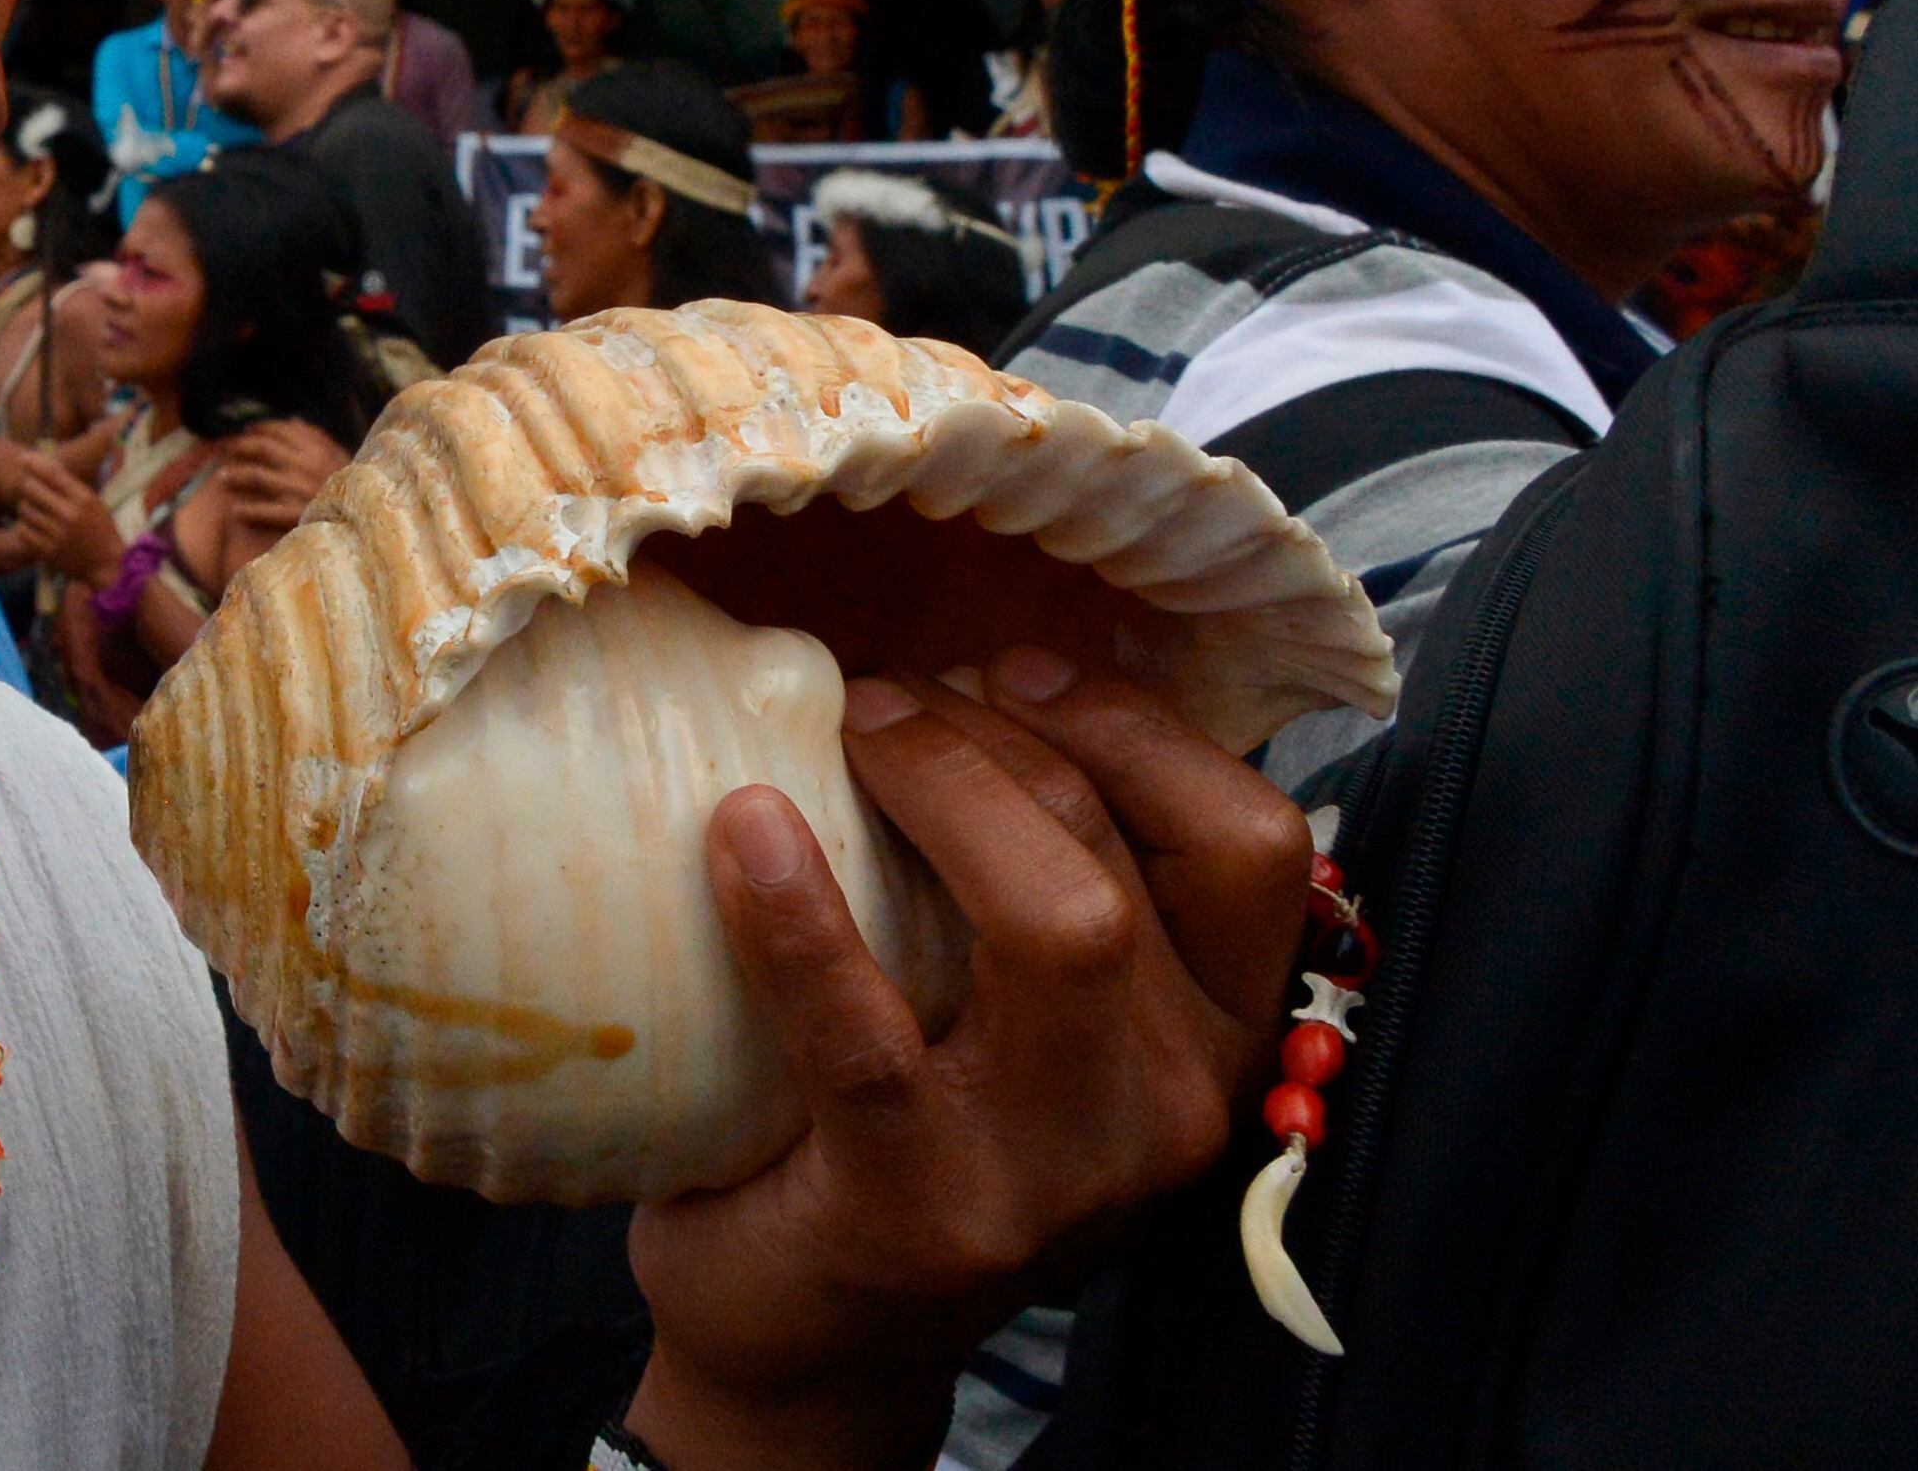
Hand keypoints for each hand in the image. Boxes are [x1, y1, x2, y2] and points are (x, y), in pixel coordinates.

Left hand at [0, 457, 124, 585]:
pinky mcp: (48, 551)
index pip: (51, 473)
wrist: (105, 564)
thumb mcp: (91, 501)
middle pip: (32, 488)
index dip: (33, 463)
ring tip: (34, 509)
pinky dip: (25, 525)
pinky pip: (23, 529)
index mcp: (83, 499)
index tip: (23, 458)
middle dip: (28, 485)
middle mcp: (70, 515)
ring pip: (24, 509)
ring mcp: (57, 534)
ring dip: (26, 506)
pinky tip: (33, 525)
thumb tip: (41, 462)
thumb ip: (69, 484)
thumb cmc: (98, 527)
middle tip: (31, 488)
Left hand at [205, 420, 346, 530]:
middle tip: (226, 451)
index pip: (280, 431)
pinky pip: (265, 512)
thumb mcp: (340, 459)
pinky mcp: (297, 516)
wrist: (369, 523)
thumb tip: (293, 420)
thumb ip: (317, 439)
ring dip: (236, 476)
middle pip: (263, 449)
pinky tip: (234, 511)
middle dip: (241, 448)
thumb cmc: (354, 490)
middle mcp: (307, 466)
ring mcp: (301, 490)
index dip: (258, 429)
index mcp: (318, 450)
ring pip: (258, 477)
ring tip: (221, 478)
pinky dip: (248, 511)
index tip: (245, 432)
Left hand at [623, 648, 1305, 1470]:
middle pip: (1127, 858)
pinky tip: (741, 828)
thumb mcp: (1023, 1011)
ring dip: (939, 793)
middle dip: (997, 739)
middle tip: (879, 698)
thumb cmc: (909, 1120)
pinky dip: (798, 915)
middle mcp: (1174, 1105)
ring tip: (841, 733)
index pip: (1254, 844)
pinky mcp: (922, 1210)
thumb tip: (964, 661)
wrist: (811, 1335)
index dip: (1137, 727)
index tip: (1015, 666)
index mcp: (1215, 1034)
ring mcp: (1057, 1171)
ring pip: (1057, 924)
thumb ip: (1045, 878)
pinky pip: (868, 1037)